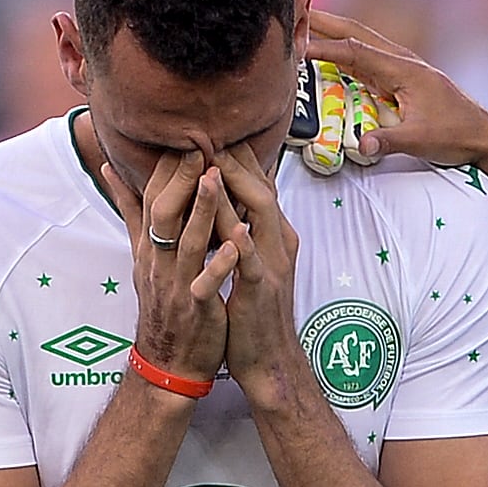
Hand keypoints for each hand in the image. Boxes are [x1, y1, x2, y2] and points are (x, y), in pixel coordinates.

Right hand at [105, 138, 240, 378]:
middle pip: (163, 212)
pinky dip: (221, 264)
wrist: (169, 361)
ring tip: (214, 179)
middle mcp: (158, 260)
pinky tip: (237, 244)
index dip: (166, 164)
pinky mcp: (195, 310)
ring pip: (185, 242)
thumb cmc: (164, 302)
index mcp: (149, 245)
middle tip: (197, 144)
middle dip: (180, 179)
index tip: (182, 131)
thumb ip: (131, 212)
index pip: (153, 195)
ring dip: (200, 211)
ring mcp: (175, 285)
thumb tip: (109, 169)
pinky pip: (206, 284)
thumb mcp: (142, 254)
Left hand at [214, 149, 308, 403]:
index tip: (212, 126)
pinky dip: (245, 244)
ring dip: (239, 189)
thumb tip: (226, 195)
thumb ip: (239, 226)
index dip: (235, 153)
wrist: (268, 360)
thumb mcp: (245, 260)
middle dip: (237, 159)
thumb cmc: (251, 310)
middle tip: (213, 128)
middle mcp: (276, 242)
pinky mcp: (261, 291)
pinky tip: (234, 228)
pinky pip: (253, 264)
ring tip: (218, 161)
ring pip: (260, 217)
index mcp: (270, 233)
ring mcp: (271, 265)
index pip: (256, 182)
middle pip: (261, 188)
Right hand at [304, 8, 487, 171]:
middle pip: (357, 35)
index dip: (325, 47)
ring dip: (334, 34)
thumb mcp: (421, 141)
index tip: (298, 45)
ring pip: (362, 44)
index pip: (356, 52)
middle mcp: (402, 62)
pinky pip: (368, 60)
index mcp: (404, 70)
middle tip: (297, 8)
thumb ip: (389, 140)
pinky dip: (346, 53)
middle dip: (326, 22)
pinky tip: (333, 56)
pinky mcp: (403, 79)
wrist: (483, 135)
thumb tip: (360, 146)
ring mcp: (403, 69)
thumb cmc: (456, 135)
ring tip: (307, 26)